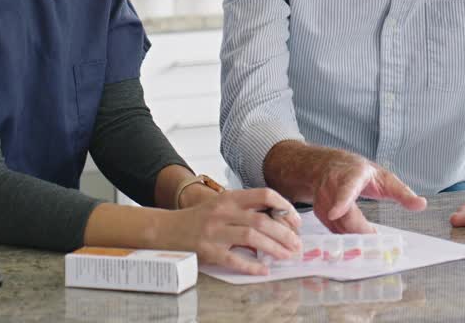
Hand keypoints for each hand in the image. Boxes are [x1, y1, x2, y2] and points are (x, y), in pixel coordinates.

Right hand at [169, 188, 302, 274]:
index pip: (264, 195)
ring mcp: (215, 232)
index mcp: (229, 198)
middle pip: (262, 220)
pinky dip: (252, 266)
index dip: (284, 207)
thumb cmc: (200, 218)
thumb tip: (279, 220)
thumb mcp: (222, 204)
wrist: (167, 229)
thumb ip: (246, 208)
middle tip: (297, 244)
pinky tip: (264, 270)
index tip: (296, 220)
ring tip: (287, 255)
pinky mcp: (208, 251)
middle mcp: (223, 212)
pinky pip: (234, 260)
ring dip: (274, 248)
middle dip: (285, 233)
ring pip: (252, 238)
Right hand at [311, 150, 427, 233]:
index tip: (335, 214)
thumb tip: (422, 204)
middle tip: (375, 238)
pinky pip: (333, 229)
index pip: (346, 188)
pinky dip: (345, 234)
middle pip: (343, 215)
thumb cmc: (359, 171)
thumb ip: (403, 192)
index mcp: (352, 174)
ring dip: (353, 234)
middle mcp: (333, 184)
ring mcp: (322, 197)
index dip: (340, 201)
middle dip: (359, 230)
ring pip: (337, 225)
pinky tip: (354, 233)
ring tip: (368, 235)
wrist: (328, 165)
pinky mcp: (318, 210)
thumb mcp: (384, 177)